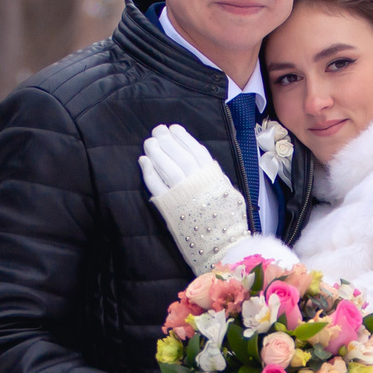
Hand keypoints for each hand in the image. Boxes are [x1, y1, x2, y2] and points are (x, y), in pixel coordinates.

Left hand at [140, 124, 250, 271]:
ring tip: (150, 142)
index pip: (195, 150)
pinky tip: (144, 161)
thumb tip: (204, 164)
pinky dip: (148, 172)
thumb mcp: (229, 193)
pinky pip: (155, 184)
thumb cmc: (229, 220)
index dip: (183, 137)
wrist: (221, 244)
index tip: (174, 128)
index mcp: (212, 176)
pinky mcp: (168, 205)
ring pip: (165, 166)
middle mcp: (196, 181)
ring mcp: (181, 192)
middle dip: (166, 140)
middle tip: (157, 131)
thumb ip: (215, 177)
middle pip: (177, 154)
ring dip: (155, 152)